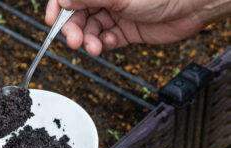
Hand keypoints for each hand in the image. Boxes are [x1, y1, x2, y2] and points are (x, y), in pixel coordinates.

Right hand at [46, 0, 212, 55]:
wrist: (192, 7)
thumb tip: (63, 1)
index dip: (58, 7)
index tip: (51, 20)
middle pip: (78, 15)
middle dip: (73, 29)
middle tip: (73, 40)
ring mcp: (115, 14)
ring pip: (90, 30)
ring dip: (88, 40)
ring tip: (93, 47)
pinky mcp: (124, 31)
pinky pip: (106, 39)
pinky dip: (104, 44)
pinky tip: (109, 43)